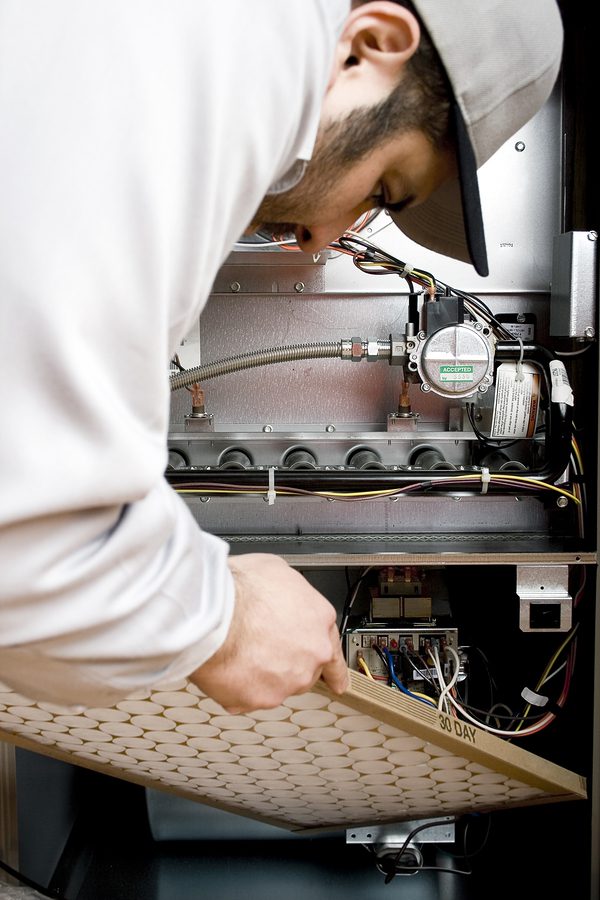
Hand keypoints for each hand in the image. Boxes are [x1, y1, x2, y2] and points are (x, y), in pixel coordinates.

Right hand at [189, 553, 349, 711]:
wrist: (212, 614)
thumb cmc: (239, 588)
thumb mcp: (275, 570)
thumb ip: (288, 594)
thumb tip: (280, 594)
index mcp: (319, 620)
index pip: (335, 651)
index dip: (334, 668)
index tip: (337, 682)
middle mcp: (311, 654)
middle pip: (304, 669)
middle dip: (285, 663)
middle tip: (259, 648)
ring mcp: (289, 680)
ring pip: (278, 685)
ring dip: (261, 674)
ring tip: (237, 651)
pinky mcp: (262, 699)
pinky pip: (250, 697)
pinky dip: (237, 687)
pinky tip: (226, 666)